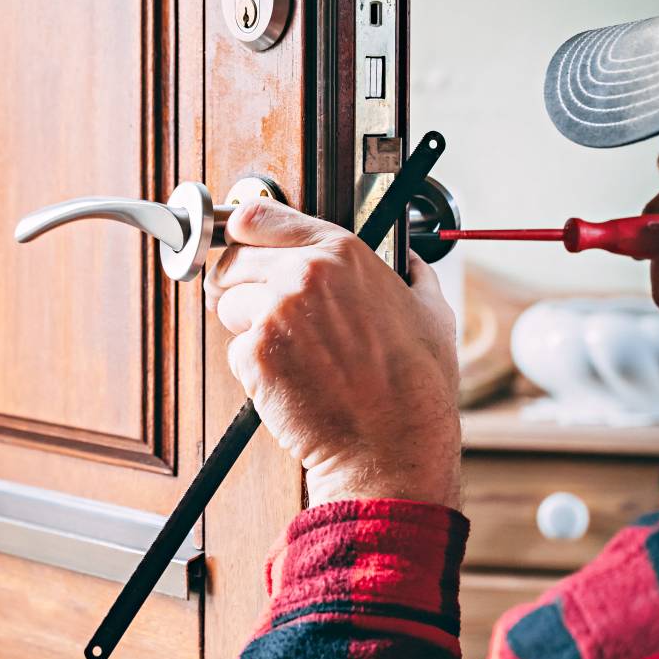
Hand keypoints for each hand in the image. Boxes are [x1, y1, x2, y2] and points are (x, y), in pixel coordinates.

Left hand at [204, 199, 460, 508]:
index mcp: (341, 252)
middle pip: (234, 260)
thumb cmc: (416, 385)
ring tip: (287, 351)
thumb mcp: (431, 311)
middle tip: (256, 306)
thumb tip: (409, 261)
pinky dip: (255, 365)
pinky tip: (292, 379)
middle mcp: (303, 274)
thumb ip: (411, 274)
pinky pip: (236, 350)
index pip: (258, 216)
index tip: (240, 243)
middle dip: (238, 282)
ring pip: (228, 305)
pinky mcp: (255, 356)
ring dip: (245, 324)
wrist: (392, 442)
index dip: (242, 232)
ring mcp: (275, 314)